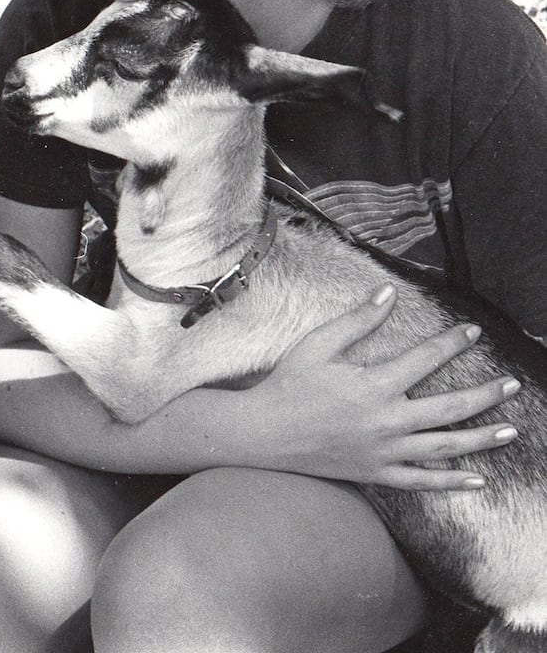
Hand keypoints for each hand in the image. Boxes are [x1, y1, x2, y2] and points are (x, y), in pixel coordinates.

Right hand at [248, 285, 520, 490]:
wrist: (262, 433)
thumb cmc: (287, 385)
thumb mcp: (317, 345)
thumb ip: (357, 320)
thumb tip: (388, 292)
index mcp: (373, 385)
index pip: (425, 359)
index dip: (452, 342)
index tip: (473, 332)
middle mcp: (386, 420)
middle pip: (449, 407)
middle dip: (485, 394)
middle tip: (512, 384)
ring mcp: (383, 450)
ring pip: (445, 446)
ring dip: (482, 438)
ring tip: (511, 429)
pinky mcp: (376, 472)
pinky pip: (421, 481)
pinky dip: (451, 482)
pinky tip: (478, 480)